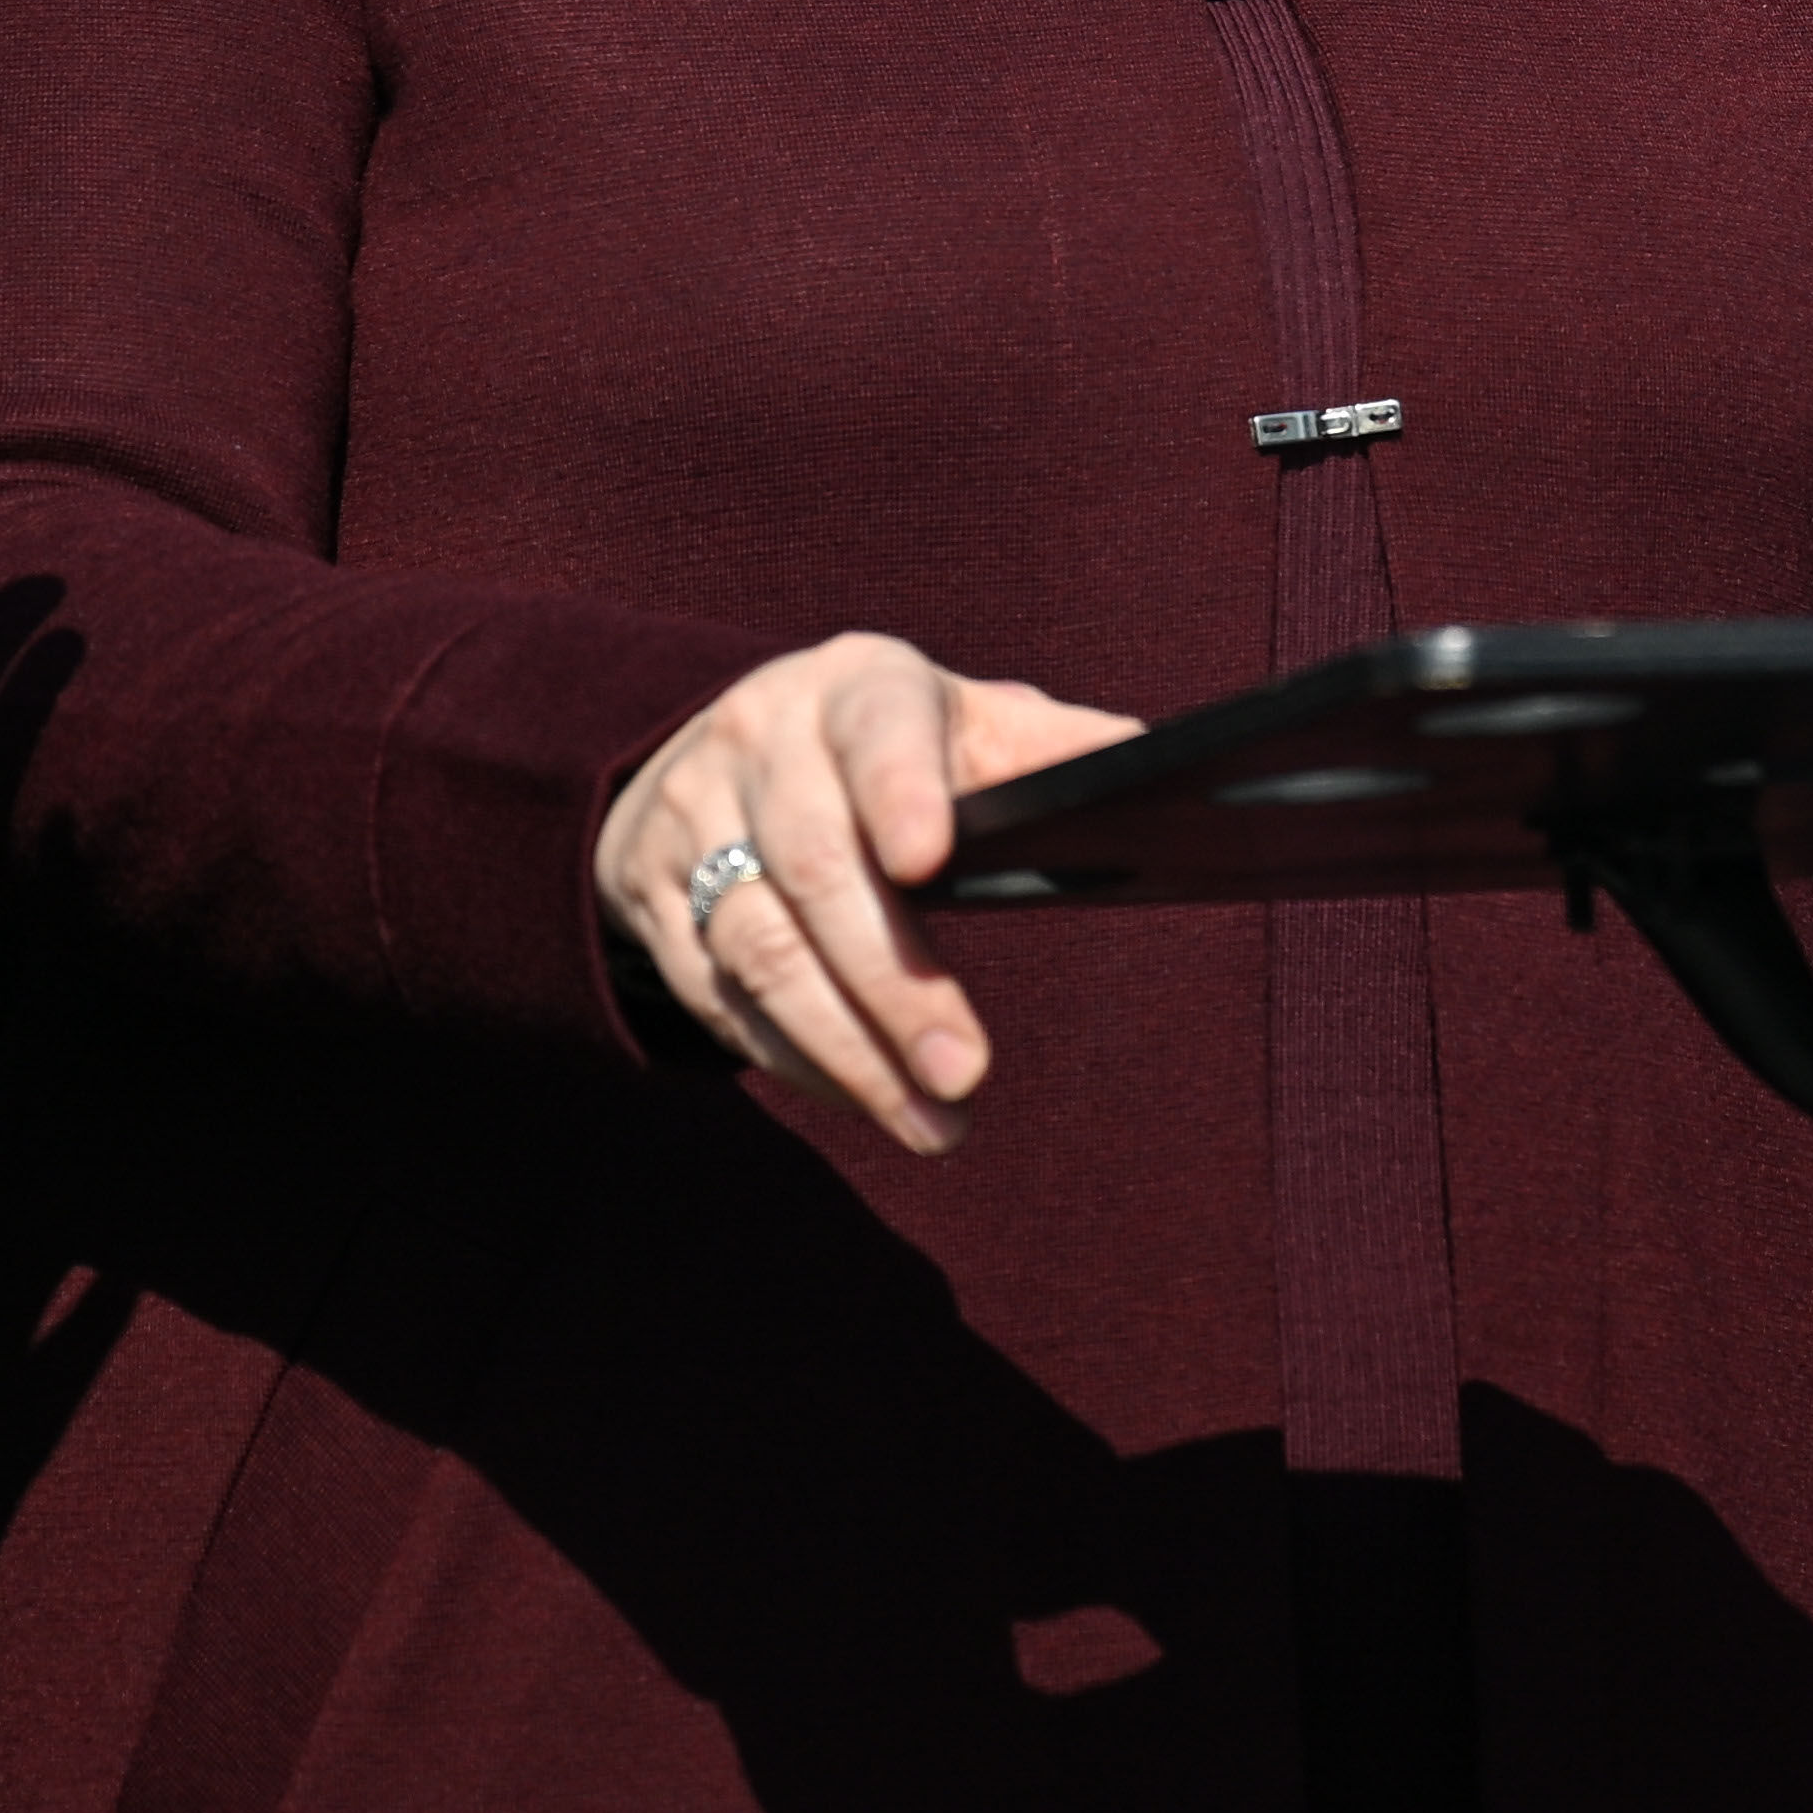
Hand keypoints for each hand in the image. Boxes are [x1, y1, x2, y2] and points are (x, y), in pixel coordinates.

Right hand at [594, 634, 1139, 1152]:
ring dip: (846, 1051)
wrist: (714, 746)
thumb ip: (1048, 748)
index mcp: (853, 688)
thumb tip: (1159, 769)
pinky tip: (863, 1100)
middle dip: (893, 983)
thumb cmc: (885, 743)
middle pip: (817, 869)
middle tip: (965, 1072)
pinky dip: (795, 1059)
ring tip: (932, 1125)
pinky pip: (719, 996)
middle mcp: (760, 744)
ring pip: (759, 948)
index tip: (930, 859)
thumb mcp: (959, 719)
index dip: (900, 791)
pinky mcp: (653, 902)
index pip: (878, 729)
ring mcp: (692, 823)